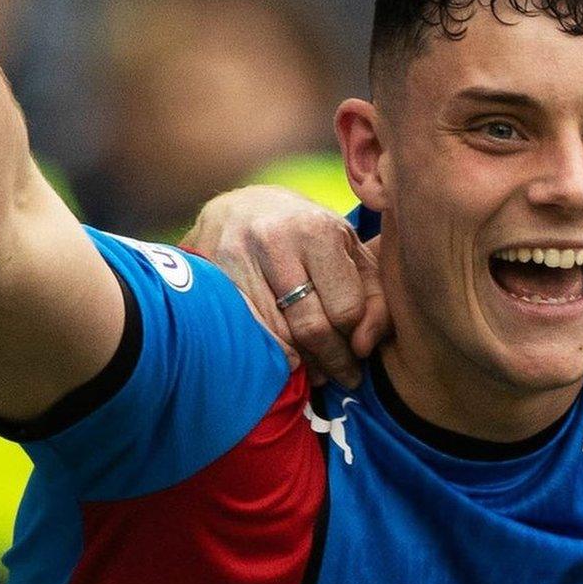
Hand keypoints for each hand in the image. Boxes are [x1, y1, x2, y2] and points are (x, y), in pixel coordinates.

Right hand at [183, 186, 386, 387]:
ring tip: (317, 372)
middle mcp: (274, 239)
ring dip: (302, 363)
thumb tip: (365, 347)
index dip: (355, 340)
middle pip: (310, 326)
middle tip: (342, 377)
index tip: (359, 356)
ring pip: (275, 334)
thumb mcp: (352, 252)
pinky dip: (267, 352)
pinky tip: (284, 359)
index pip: (345, 309)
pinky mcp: (207, 272)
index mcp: (318, 230)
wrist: (246, 206)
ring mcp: (235, 256)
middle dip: (332, 360)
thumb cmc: (310, 234)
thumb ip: (375, 298)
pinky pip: (243, 328)